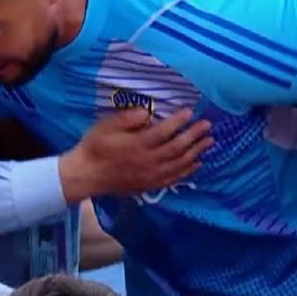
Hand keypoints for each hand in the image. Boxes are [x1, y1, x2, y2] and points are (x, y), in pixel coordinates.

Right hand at [59, 108, 213, 202]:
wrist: (87, 175)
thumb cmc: (95, 146)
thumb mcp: (106, 126)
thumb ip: (127, 118)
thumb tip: (147, 113)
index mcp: (137, 145)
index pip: (163, 132)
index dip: (178, 122)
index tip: (190, 111)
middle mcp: (148, 161)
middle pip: (176, 148)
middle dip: (193, 136)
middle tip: (207, 125)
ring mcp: (151, 175)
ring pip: (179, 164)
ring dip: (196, 152)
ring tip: (209, 142)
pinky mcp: (150, 184)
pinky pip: (174, 178)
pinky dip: (187, 170)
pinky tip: (197, 163)